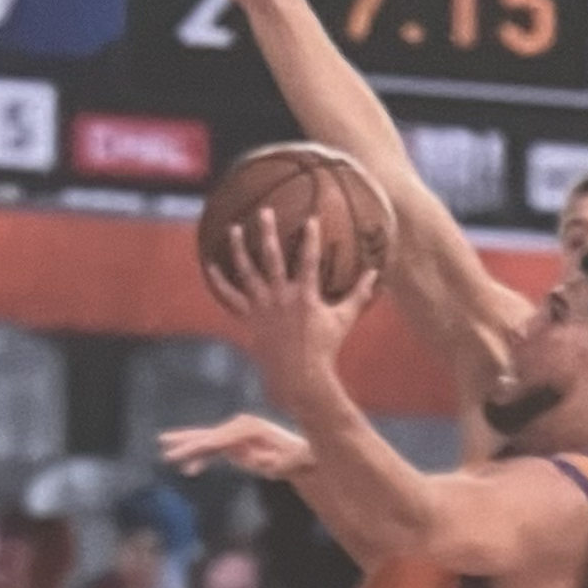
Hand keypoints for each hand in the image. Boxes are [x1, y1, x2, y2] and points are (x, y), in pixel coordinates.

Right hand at [159, 412, 315, 480]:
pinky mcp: (234, 443)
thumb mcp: (291, 461)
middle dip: (186, 442)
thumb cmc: (297, 459)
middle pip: (208, 434)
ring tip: (165, 453)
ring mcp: (235, 433)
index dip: (202, 445)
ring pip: (206, 440)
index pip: (220, 438)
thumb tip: (264, 462)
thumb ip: (278, 462)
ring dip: (187, 447)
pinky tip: (189, 471)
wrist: (301, 454)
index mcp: (250, 427)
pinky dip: (200, 458)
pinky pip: (212, 451)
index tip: (187, 454)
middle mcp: (239, 426)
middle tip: (163, 446)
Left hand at [202, 206, 377, 411]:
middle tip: (264, 211)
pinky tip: (210, 265)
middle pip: (271, 258)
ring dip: (238, 249)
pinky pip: (230, 297)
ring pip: (246, 272)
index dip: (310, 237)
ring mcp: (262, 308)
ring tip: (233, 228)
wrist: (298, 377)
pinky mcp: (248, 318)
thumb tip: (377, 273)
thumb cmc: (324, 349)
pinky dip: (220, 281)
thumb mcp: (344, 320)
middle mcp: (281, 298)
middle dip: (268, 232)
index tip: (310, 217)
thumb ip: (359, 294)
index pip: (308, 260)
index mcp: (305, 296)